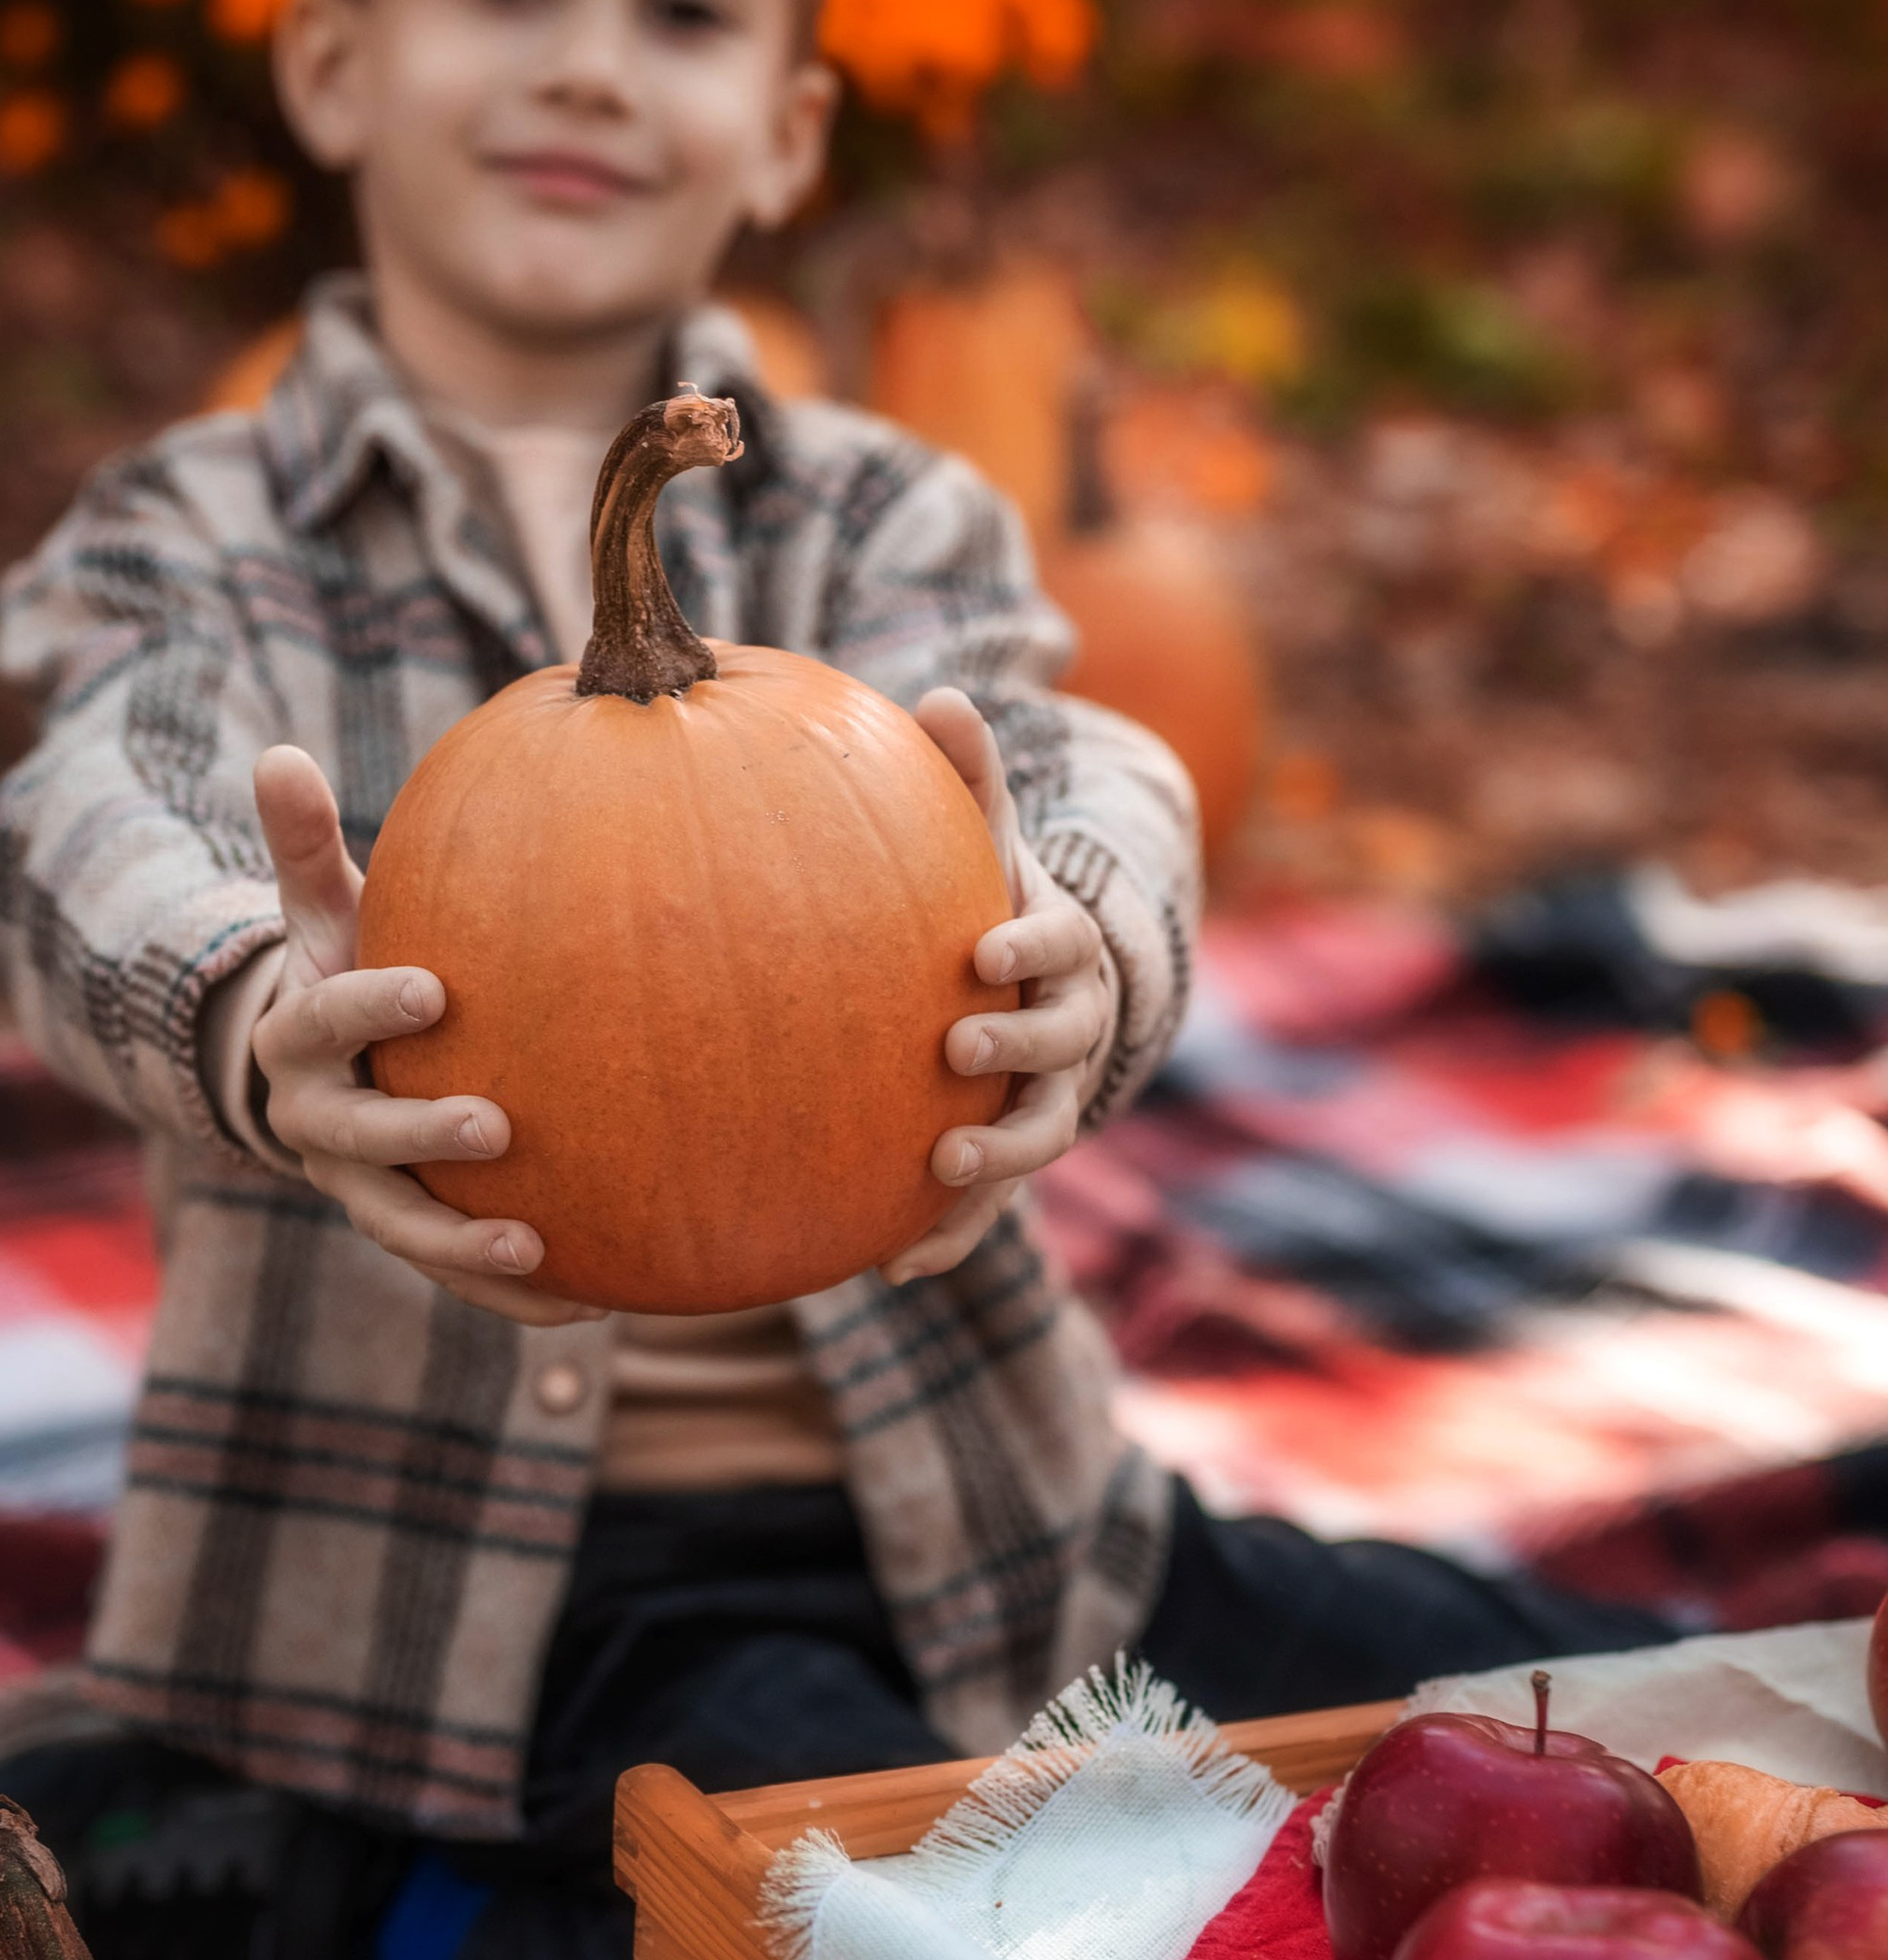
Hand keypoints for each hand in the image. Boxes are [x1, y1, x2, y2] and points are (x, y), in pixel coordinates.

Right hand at [243, 746, 599, 1326]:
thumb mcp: (322, 909)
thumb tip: (278, 750)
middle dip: (420, 1137)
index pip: (326, 1019)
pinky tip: (594, 1302)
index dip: (370, 1007)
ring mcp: (358, 1190)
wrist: (317, 1073)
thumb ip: (305, 843)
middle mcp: (315, 1123)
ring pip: (404, 1228)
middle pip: (361, 1139)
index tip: (432, 990)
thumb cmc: (345, 966)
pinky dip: (517, 1297)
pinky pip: (458, 1275)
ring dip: (467, 1247)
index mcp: (294, 1036)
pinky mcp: (406, 1235)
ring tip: (537, 1246)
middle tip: (495, 1123)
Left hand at [883, 688, 1116, 1285]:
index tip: (983, 951)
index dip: (1029, 947)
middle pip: (1060, 1047)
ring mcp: (1048, 1103)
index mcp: (1063, 954)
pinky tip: (888, 1266)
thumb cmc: (990, 902)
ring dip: (994, 1159)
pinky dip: (946, 1238)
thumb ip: (965, 778)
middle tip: (955, 1046)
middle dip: (1016, 1051)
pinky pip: (987, 1212)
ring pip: (1037, 1139)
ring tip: (939, 1168)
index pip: (1061, 945)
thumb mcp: (985, 839)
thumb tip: (939, 693)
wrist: (1029, 992)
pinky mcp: (1010, 1162)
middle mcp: (1071, 1034)